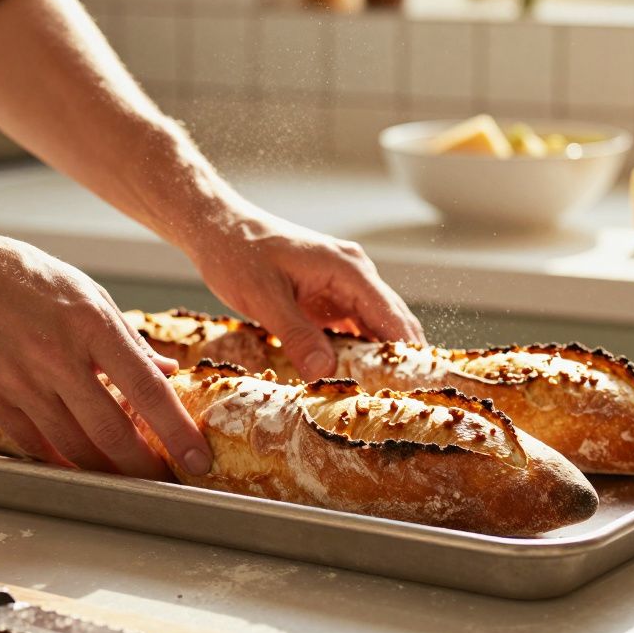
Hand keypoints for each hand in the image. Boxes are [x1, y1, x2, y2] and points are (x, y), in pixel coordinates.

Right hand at [0, 214, 211, 479]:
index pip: (147, 390)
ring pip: (73, 447)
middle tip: (163, 479)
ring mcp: (19, 381)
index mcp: (91, 323)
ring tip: (126, 476)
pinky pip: (34, 445)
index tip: (197, 457)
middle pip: (111, 432)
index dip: (177, 431)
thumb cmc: (21, 276)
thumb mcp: (86, 293)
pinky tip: (80, 465)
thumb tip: (164, 373)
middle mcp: (56, 356)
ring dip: (106, 470)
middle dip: (144, 466)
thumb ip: (126, 339)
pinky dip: (62, 461)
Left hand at [186, 210, 424, 378]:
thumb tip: (324, 372)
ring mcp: (342, 286)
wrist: (219, 229)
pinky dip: (354, 353)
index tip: (415, 388)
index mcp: (348, 269)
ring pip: (373, 328)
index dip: (406, 354)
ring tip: (381, 399)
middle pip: (391, 324)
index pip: (392, 317)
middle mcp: (355, 275)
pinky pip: (351, 329)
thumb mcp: (263, 298)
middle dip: (398, 361)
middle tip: (400, 403)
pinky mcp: (327, 297)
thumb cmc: (238, 253)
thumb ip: (296, 335)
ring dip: (376, 360)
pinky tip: (351, 379)